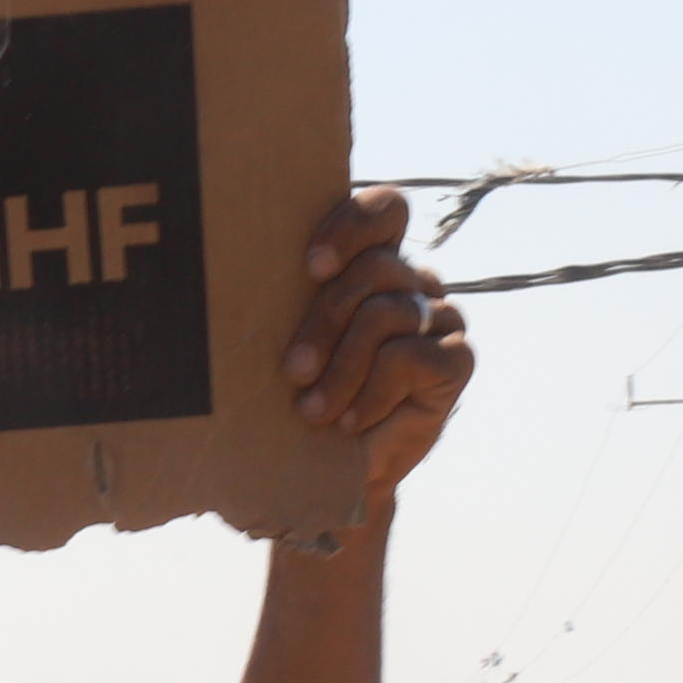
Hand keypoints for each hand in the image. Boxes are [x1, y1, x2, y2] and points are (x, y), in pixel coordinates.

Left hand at [277, 188, 471, 522]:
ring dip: (342, 369)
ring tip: (312, 411)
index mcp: (371, 261)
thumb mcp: (279, 345)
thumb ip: (278, 299)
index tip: (311, 266)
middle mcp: (411, 281)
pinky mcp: (457, 359)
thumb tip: (225, 264)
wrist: (328, 473)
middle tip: (292, 371)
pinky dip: (371, 394)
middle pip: (377, 267)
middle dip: (325, 321)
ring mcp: (439, 316)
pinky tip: (351, 420)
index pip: (385, 209)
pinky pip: (411, 357)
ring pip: (387, 314)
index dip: (353, 225)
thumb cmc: (292, 400)